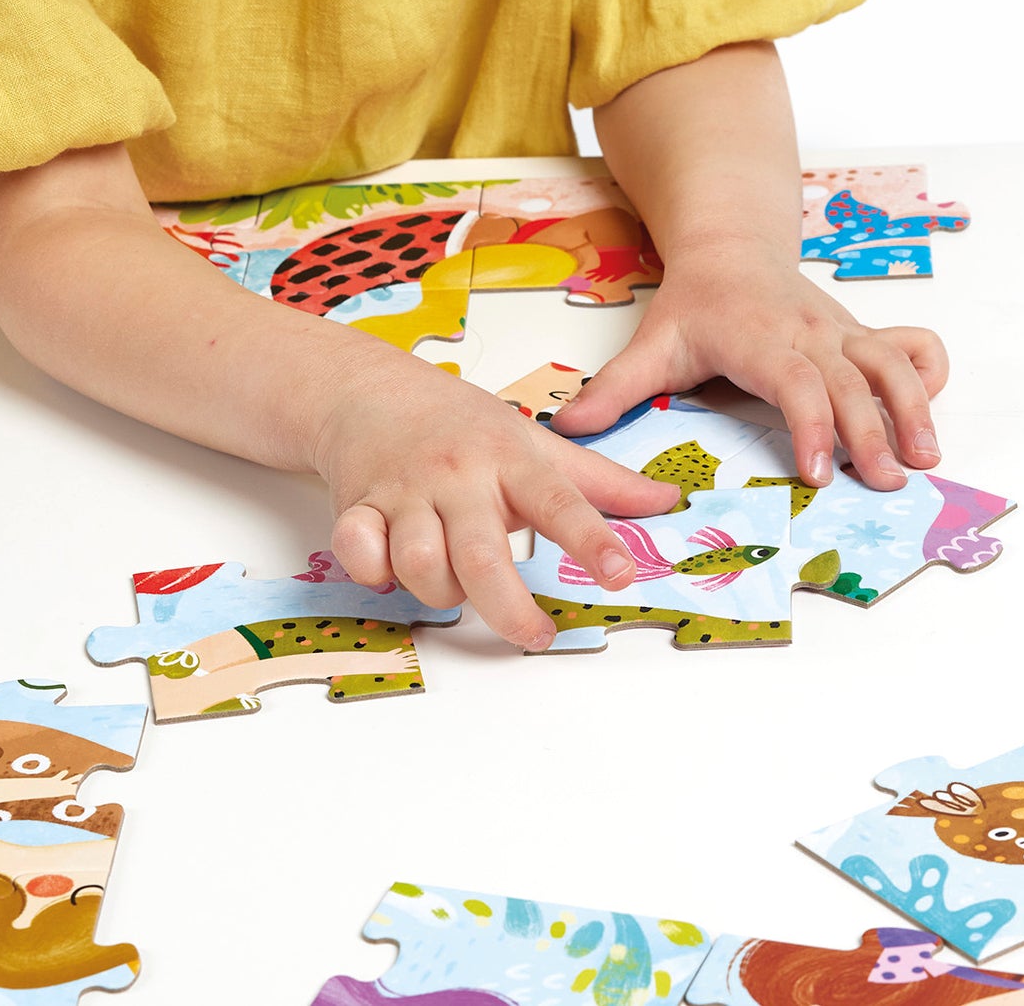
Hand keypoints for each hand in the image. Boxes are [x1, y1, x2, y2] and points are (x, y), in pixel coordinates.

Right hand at [312, 346, 679, 650]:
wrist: (370, 390)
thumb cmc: (460, 423)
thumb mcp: (534, 442)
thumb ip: (600, 479)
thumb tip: (666, 500)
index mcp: (509, 458)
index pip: (559, 501)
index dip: (592, 540)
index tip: (621, 575)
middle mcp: (458, 476)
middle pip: (480, 556)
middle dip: (508, 608)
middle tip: (535, 634)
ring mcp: (405, 491)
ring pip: (421, 565)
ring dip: (441, 592)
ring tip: (457, 585)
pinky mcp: (358, 506)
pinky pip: (360, 554)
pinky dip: (374, 573)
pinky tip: (390, 567)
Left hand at [549, 242, 948, 491]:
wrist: (731, 243)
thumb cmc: (696, 302)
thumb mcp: (652, 342)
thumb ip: (616, 389)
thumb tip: (566, 429)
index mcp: (758, 337)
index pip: (794, 380)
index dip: (810, 424)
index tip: (818, 474)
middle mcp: (807, 332)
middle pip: (849, 379)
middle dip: (871, 430)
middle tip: (887, 481)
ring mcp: (840, 331)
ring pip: (889, 362)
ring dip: (913, 407)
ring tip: (926, 458)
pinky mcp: (860, 333)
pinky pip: (909, 344)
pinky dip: (928, 372)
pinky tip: (931, 409)